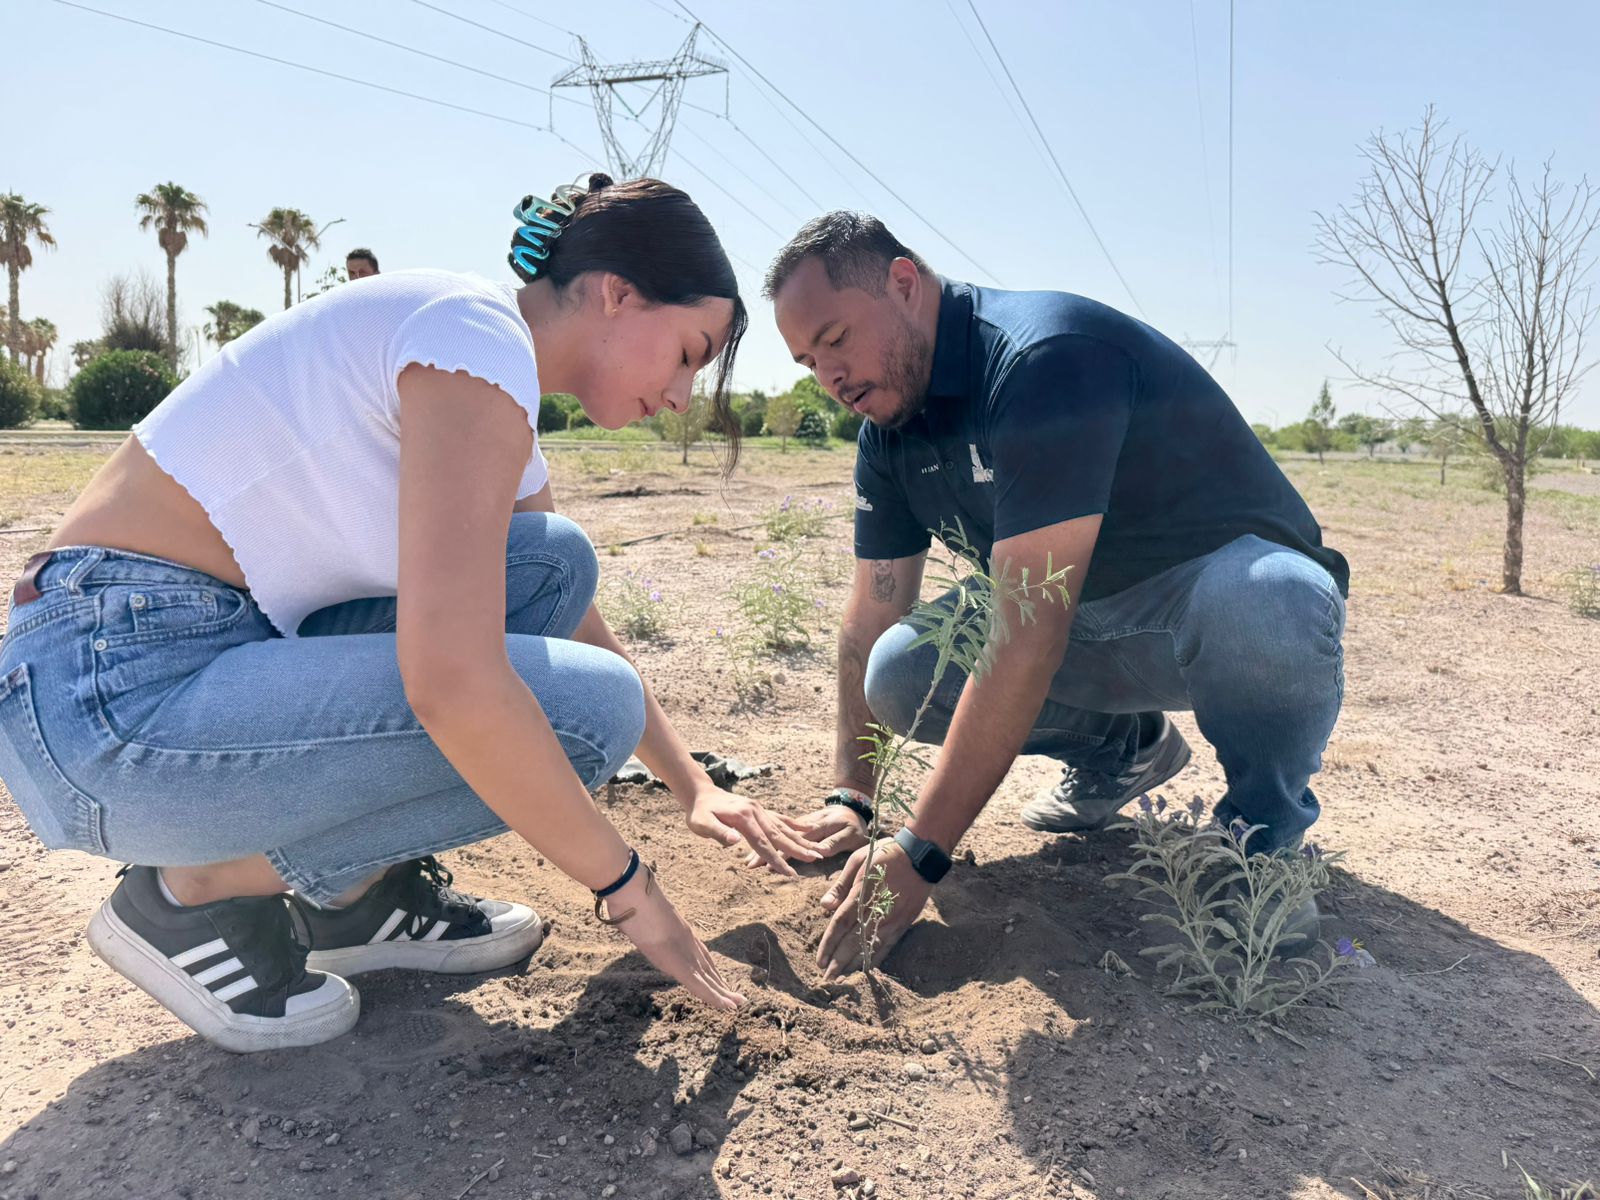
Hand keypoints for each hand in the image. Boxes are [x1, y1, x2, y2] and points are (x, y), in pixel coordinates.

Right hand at [602, 865, 746, 1009]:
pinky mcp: (679, 962)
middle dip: (719, 983)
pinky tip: (726, 1006)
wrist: (633, 891)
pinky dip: (714, 997)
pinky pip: (699, 985)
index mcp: (678, 931)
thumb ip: (634, 920)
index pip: (698, 954)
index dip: (708, 968)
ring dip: (722, 993)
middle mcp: (687, 941)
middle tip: (734, 998)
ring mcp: (685, 951)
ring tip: (738, 1004)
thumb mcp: (635, 913)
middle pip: (707, 967)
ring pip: (708, 978)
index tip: (717, 979)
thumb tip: (621, 917)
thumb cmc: (629, 898)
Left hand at [686, 786, 823, 877]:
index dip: (777, 860)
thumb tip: (735, 842)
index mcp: (744, 819)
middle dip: (798, 849)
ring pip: (784, 827)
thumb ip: (718, 832)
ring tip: (818, 850)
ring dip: (801, 839)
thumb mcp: (701, 824)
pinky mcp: (760, 810)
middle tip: (816, 859)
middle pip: (779, 835)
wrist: (701, 793)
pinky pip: (781, 818)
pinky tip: (809, 829)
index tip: (790, 873)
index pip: (763, 844)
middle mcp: (756, 813)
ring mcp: (760, 810)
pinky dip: (795, 824)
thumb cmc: (699, 813)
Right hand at [743, 794, 868, 868]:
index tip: (767, 866)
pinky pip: (780, 830)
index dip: (780, 854)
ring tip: (749, 860)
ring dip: (763, 847)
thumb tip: (820, 852)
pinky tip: (758, 847)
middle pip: (780, 837)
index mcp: (816, 826)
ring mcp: (800, 823)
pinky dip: (769, 840)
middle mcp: (804, 824)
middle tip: (749, 865)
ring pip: (777, 834)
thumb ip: (835, 842)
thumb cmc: (855, 824)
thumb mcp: (850, 834)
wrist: (855, 804)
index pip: (794, 841)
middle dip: (763, 852)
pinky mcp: (799, 824)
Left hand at [815, 839, 932, 979]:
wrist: (920, 857)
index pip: (839, 925)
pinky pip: (886, 947)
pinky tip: (866, 969)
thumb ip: (840, 885)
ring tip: (842, 979)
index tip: (820, 961)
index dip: (828, 945)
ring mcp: (890, 921)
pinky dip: (875, 960)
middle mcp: (874, 912)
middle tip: (826, 979)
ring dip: (854, 966)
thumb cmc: (884, 855)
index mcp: (860, 895)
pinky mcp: (902, 925)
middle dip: (838, 963)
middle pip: (852, 943)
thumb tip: (824, 906)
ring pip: (869, 949)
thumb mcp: (857, 861)